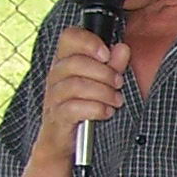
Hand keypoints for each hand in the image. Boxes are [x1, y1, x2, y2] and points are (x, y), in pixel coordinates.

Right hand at [36, 24, 125, 164]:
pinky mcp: (57, 116)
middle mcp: (56, 75)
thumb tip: (123, 47)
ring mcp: (54, 96)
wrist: (63, 139)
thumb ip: (113, 65)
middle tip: (118, 83)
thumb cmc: (83, 105)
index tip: (106, 54)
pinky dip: (95, 109)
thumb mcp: (101, 83)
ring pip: (75, 85)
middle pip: (75, 62)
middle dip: (103, 72)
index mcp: (66, 60)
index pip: (69, 37)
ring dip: (103, 92)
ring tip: (116, 100)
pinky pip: (74, 108)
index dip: (88, 41)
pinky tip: (106, 112)